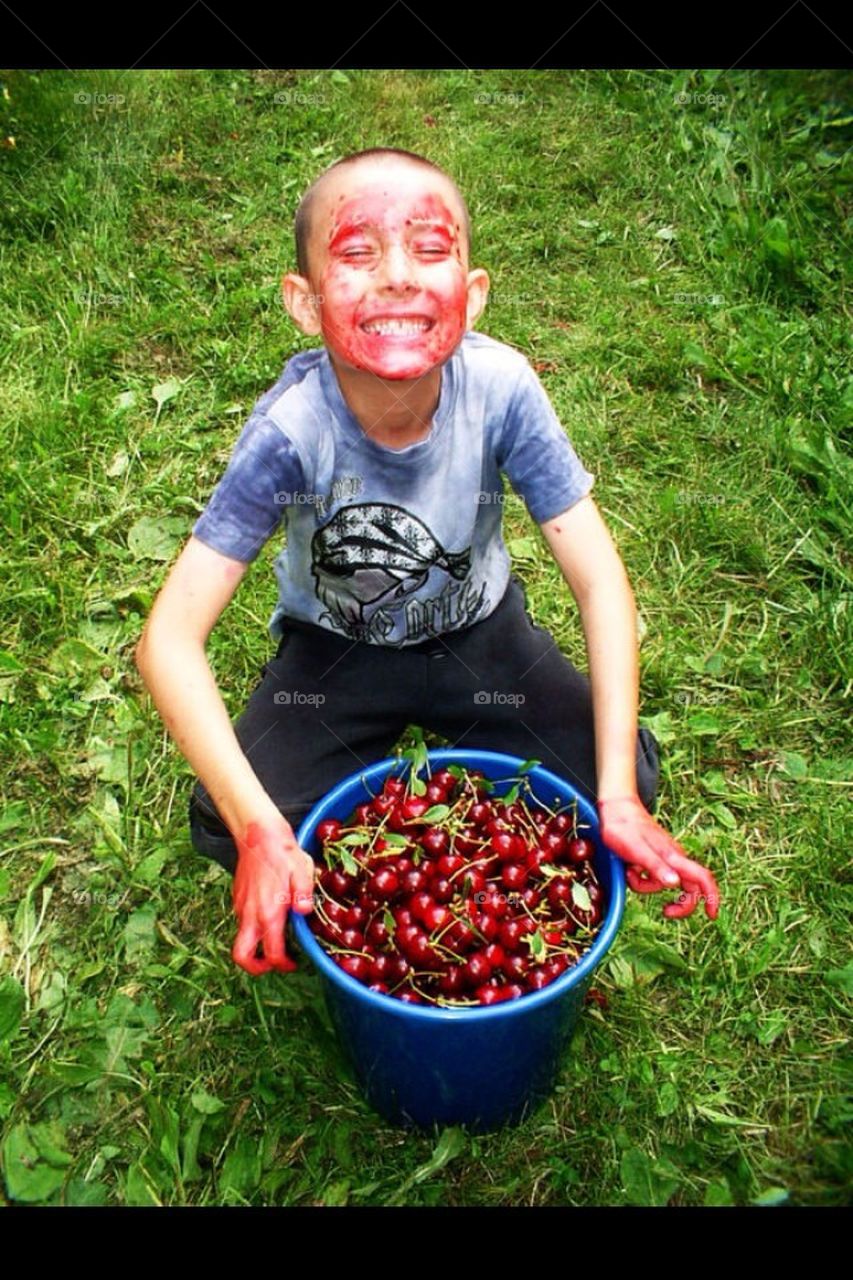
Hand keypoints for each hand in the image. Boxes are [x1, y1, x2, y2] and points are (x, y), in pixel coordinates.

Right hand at [231, 813, 316, 974]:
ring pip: (241, 940)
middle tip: (273, 964)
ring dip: (256, 946)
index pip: (271, 953)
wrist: (257, 832)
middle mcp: (250, 914)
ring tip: (276, 937)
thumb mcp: (302, 870)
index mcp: (268, 913)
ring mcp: (240, 907)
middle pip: (241, 956)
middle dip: (256, 968)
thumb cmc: (282, 851)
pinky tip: (270, 915)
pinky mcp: (237, 898)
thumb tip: (304, 913)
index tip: (293, 964)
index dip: (283, 965)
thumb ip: (304, 894)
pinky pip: (242, 922)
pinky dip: (253, 929)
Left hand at [597, 795, 719, 920]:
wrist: (615, 806)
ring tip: (630, 872)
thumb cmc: (623, 827)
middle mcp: (673, 858)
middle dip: (680, 903)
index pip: (702, 877)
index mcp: (672, 857)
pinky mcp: (653, 856)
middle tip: (666, 912)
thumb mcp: (636, 850)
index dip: (711, 897)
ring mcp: (664, 857)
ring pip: (664, 883)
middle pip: (689, 886)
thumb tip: (675, 884)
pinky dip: (640, 879)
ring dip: (647, 886)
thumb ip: (655, 866)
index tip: (711, 914)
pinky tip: (629, 868)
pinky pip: (652, 876)